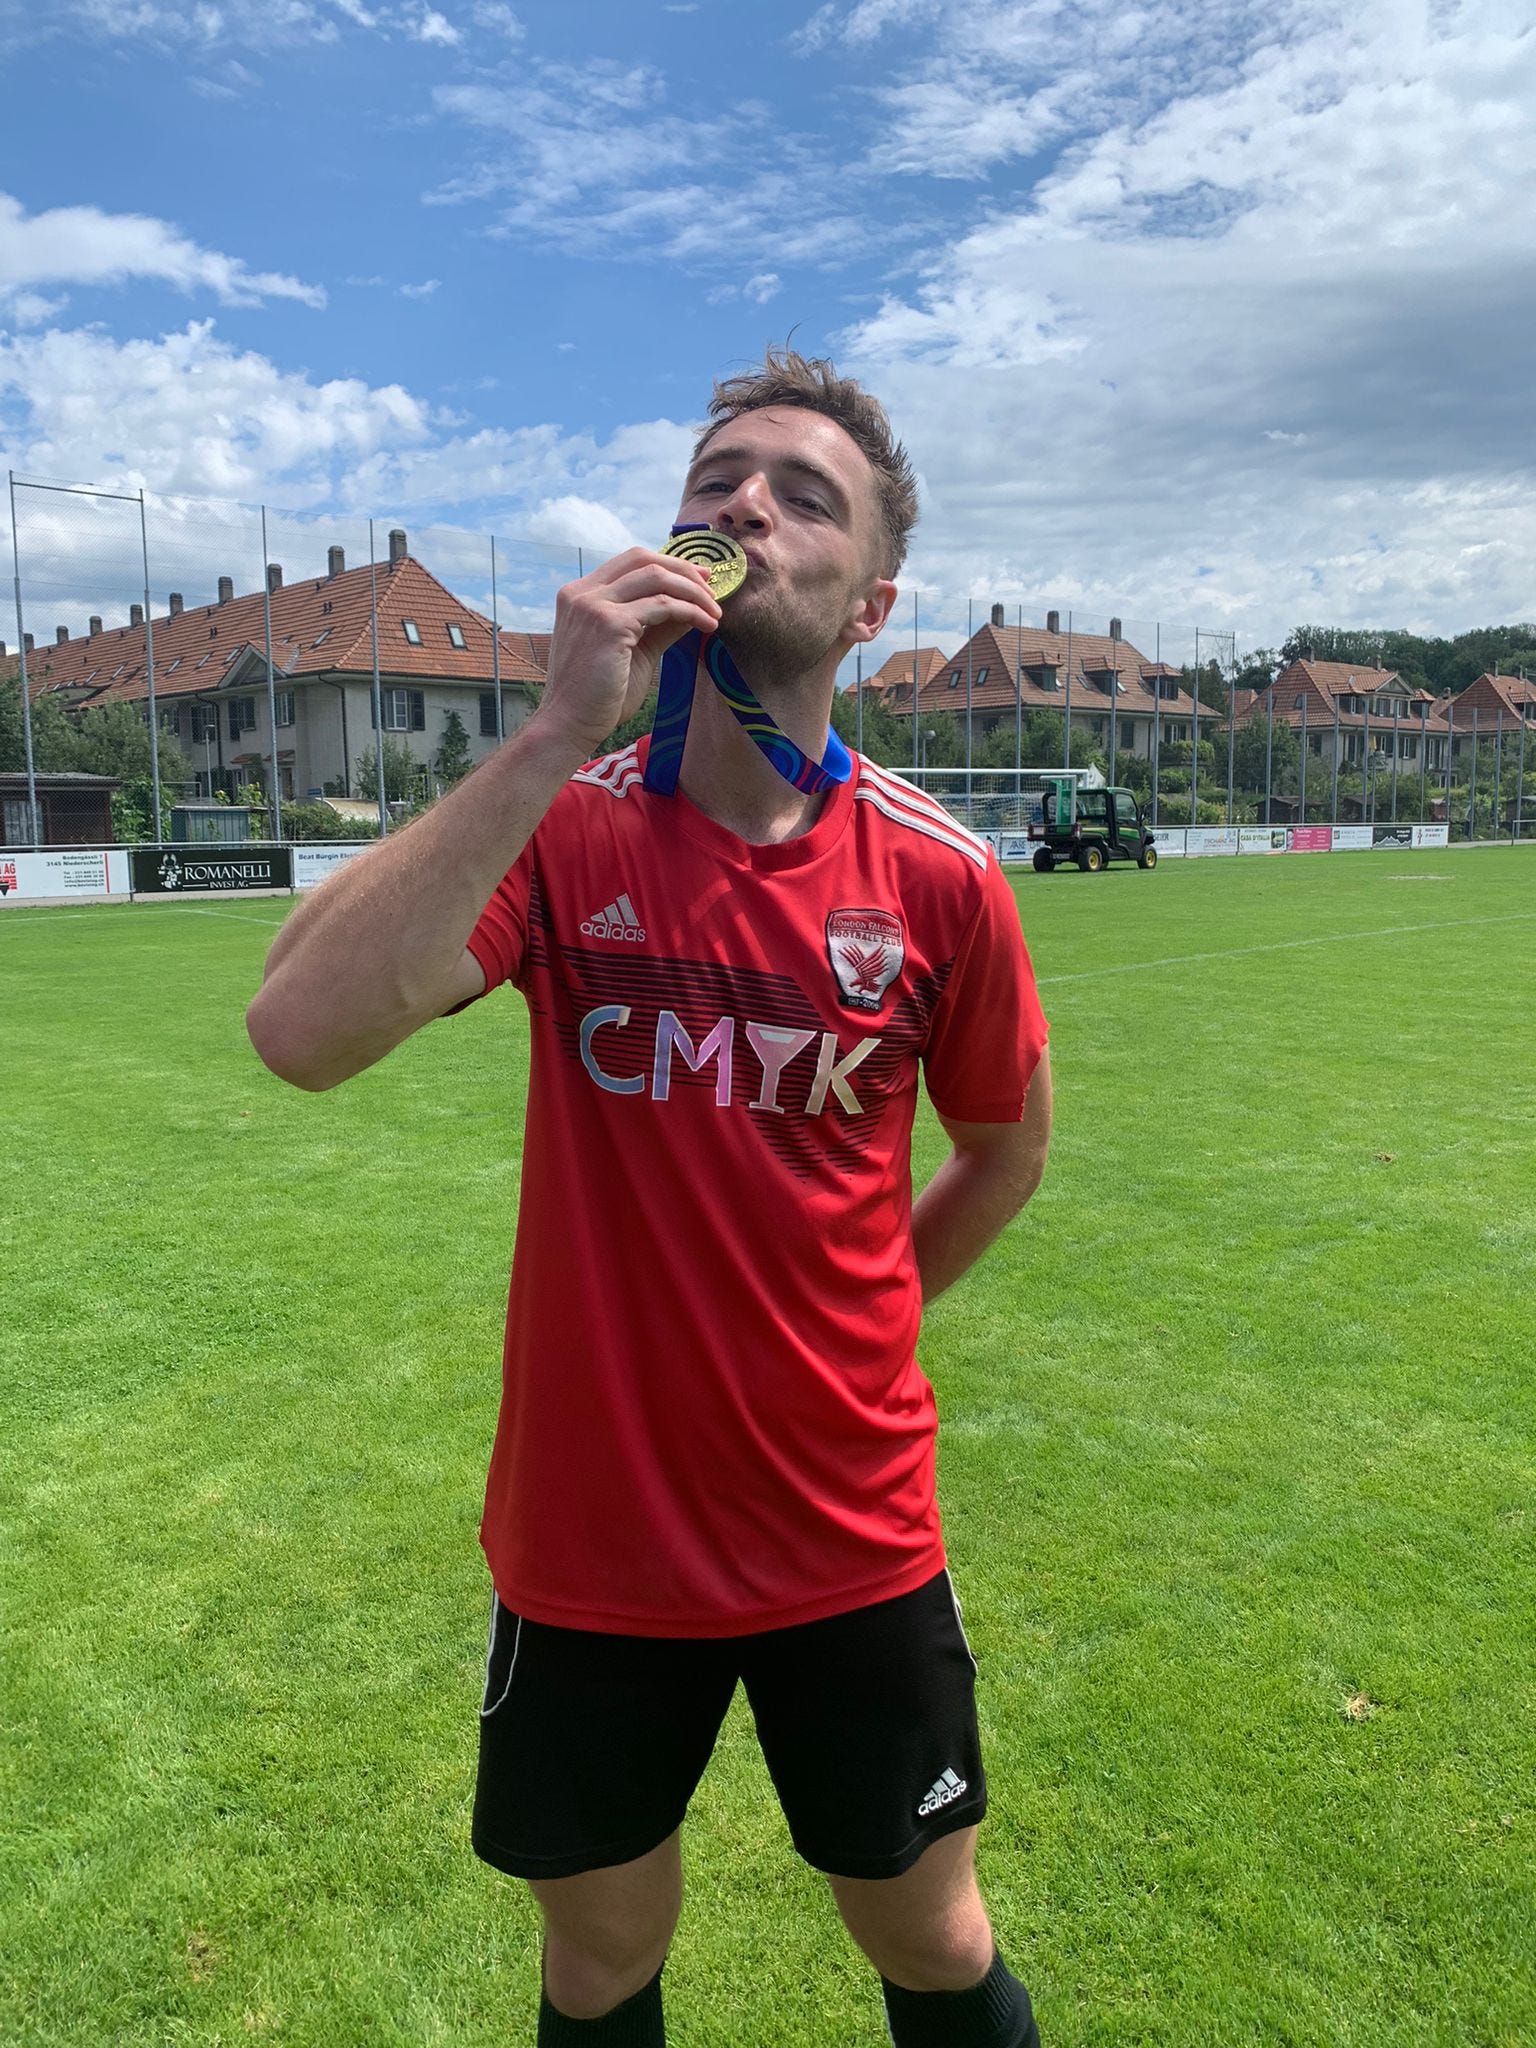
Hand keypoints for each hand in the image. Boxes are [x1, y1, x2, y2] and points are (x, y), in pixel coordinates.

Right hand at [533, 548, 721, 759]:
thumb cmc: (598, 695)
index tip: (699, 580)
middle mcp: (583, 592)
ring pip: (657, 578)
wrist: (570, 724)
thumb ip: (657, 625)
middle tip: (712, 591)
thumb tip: (690, 607)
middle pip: (644, 559)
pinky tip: (706, 626)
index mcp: (581, 595)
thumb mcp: (634, 650)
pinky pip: (662, 605)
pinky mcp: (609, 623)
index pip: (631, 561)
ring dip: (693, 592)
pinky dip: (690, 611)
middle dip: (684, 571)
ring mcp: (593, 605)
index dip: (670, 565)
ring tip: (715, 613)